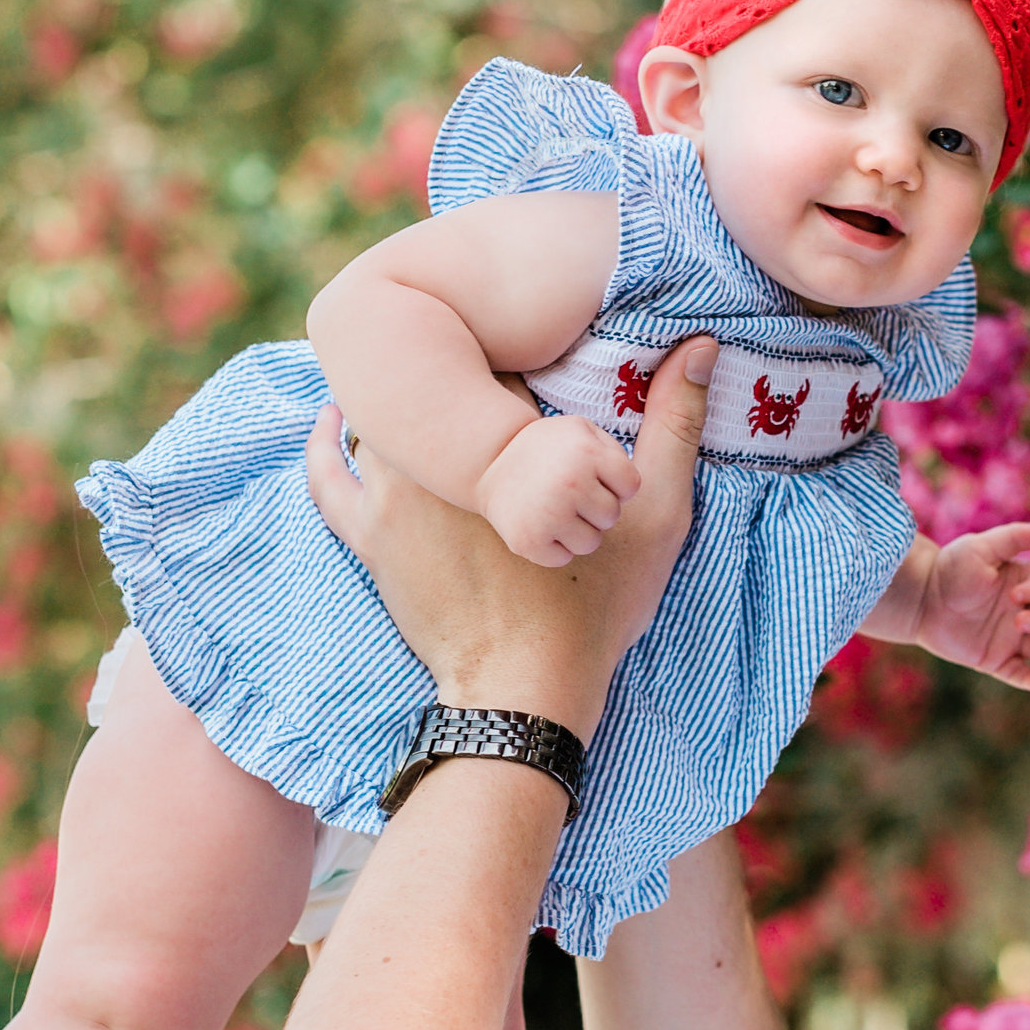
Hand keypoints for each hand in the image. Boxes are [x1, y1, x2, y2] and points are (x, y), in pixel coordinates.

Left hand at [303, 338, 714, 732]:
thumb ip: (676, 424)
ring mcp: (392, 493)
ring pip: (380, 413)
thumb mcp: (656, 514)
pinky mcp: (368, 536)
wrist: (524, 690)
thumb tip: (703, 345)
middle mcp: (435, 449)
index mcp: (507, 431)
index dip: (514, 340)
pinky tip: (330, 418)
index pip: (498, 351)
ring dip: (396, 394)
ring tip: (414, 377)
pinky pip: (329, 477)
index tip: (528, 340)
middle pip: (432, 376)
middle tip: (475, 356)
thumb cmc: (595, 606)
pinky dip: (325, 443)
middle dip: (451, 363)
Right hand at [476, 415, 639, 566]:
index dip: (615, 484)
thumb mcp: (582, 430)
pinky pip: (563, 558)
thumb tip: (633, 486)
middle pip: (611, 516)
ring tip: (556, 509)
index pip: (630, 487)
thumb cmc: (548, 448)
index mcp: (587, 452)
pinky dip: (553, 547)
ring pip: (591, 542)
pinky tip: (540, 524)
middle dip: (595, 507)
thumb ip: (617, 450)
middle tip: (569, 493)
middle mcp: (570, 483)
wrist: (489, 462)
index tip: (594, 478)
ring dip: (578, 531)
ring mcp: (548, 515)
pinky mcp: (528, 541)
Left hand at [908, 524, 1029, 691]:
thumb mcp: (979, 548)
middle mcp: (1024, 610)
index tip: (1014, 595)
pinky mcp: (996, 660)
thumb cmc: (950, 568)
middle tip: (1018, 621)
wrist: (920, 599)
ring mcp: (1012, 637)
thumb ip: (1011, 538)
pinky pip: (1019, 673)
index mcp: (1024, 582)